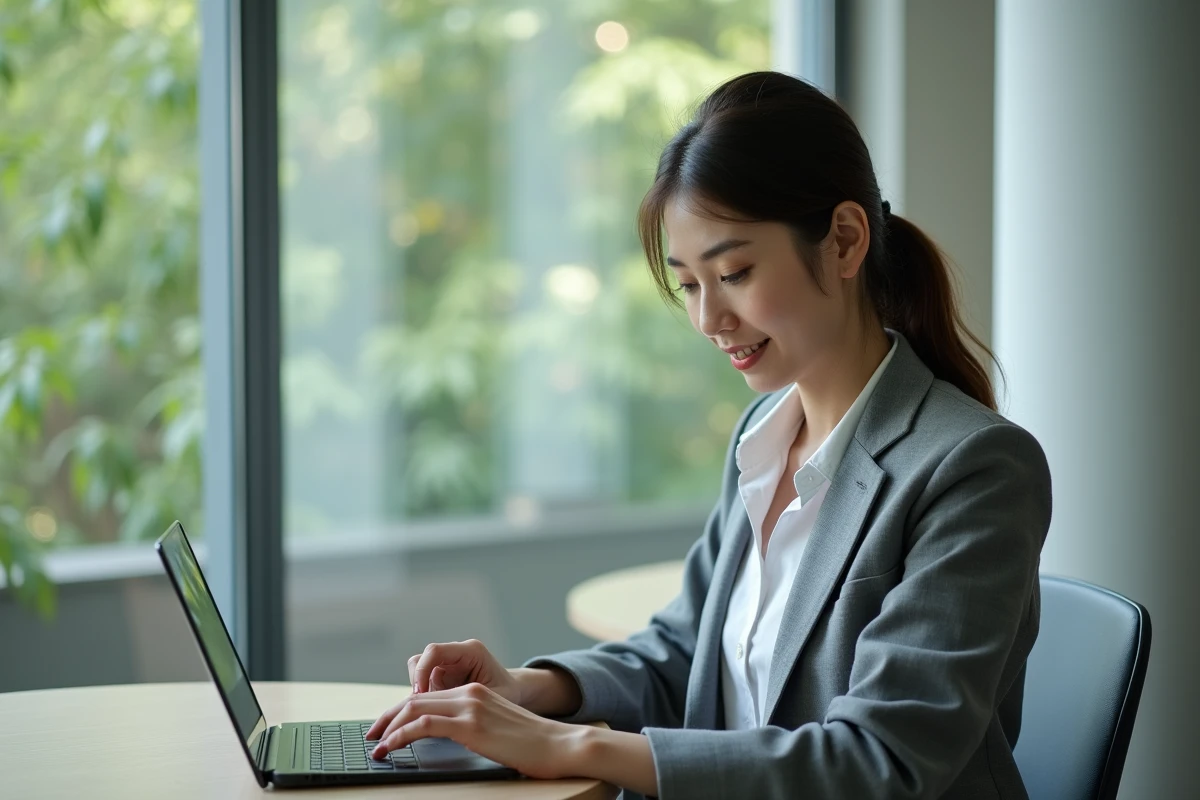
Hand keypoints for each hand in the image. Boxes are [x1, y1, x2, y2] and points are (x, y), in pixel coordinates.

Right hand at [367, 638, 522, 741]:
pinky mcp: (441, 677)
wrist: (515, 692)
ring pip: (417, 673)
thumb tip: (444, 712)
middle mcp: (455, 655)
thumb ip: (470, 700)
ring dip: (417, 694)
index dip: (423, 672)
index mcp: (471, 651)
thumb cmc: (508, 694)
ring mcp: (446, 665)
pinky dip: (421, 699)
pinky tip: (428, 715)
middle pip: (420, 662)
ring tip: (425, 713)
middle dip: (414, 687)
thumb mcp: (494, 697)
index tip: (420, 695)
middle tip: (413, 711)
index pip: (435, 652)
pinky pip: (422, 684)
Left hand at [368, 683, 585, 779]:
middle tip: (371, 736)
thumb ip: (475, 727)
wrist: (560, 745)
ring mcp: (470, 707)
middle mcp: (470, 693)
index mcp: (476, 692)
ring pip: (414, 709)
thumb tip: (451, 740)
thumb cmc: (534, 746)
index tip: (385, 729)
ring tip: (376, 745)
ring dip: (389, 728)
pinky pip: (423, 725)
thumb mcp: (498, 730)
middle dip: (387, 718)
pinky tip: (390, 747)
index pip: (427, 697)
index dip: (401, 713)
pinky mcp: (471, 725)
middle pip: (415, 700)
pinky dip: (400, 735)